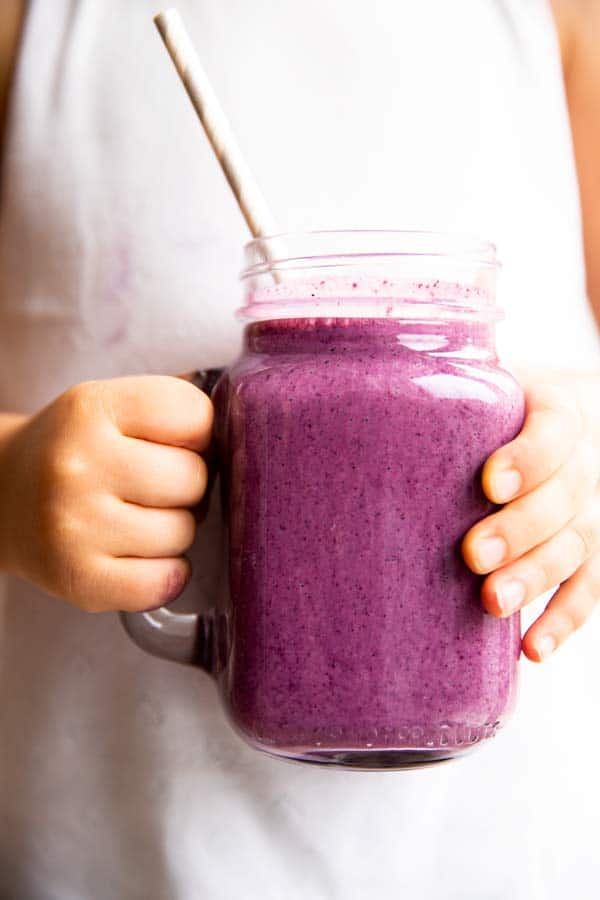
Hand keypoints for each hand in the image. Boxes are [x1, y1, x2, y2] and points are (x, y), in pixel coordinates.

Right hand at [0, 376, 212, 611]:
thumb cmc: (75, 449)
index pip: (196, 415)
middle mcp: (79, 465)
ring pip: (182, 533)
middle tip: (157, 488)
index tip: (178, 443)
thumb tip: (247, 421)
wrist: (2, 495)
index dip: (200, 434)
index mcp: (92, 408)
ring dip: (174, 530)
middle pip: (194, 479)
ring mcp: (76, 527)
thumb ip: (173, 407)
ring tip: (140, 519)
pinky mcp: (78, 580)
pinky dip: (166, 573)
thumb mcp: (110, 405)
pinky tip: (143, 556)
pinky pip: (163, 583)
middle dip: (187, 486)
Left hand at [462, 371, 599, 661]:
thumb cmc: (513, 410)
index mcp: (563, 413)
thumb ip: (456, 399)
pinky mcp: (595, 554)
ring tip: (493, 602)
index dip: (526, 460)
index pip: (553, 435)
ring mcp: (595, 513)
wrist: (582, 424)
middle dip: (518, 529)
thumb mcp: (498, 390)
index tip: (490, 482)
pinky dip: (563, 622)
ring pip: (576, 548)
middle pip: (562, 499)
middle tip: (473, 554)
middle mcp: (587, 467)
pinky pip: (588, 591)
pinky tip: (531, 648)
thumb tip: (356, 397)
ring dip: (534, 578)